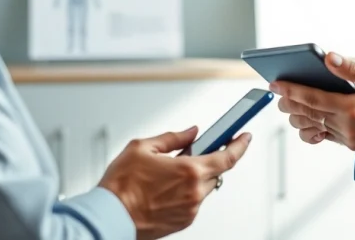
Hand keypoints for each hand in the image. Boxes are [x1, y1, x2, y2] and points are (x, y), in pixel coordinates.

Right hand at [98, 126, 251, 239]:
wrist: (110, 216)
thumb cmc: (122, 185)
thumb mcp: (143, 148)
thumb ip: (173, 138)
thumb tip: (190, 132)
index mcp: (189, 171)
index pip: (228, 157)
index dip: (240, 145)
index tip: (244, 137)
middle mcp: (194, 192)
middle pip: (215, 171)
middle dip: (207, 159)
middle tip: (191, 152)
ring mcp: (190, 209)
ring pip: (203, 187)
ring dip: (194, 177)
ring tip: (170, 173)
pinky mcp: (184, 221)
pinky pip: (193, 201)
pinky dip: (186, 191)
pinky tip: (166, 188)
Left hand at [270, 52, 354, 157]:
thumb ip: (354, 70)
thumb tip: (329, 58)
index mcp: (353, 108)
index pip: (312, 98)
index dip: (290, 90)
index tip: (275, 83)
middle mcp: (348, 126)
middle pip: (307, 114)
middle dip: (289, 101)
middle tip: (279, 90)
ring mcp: (349, 138)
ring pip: (312, 127)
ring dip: (298, 115)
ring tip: (292, 101)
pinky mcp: (352, 145)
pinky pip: (324, 136)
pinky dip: (313, 126)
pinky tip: (311, 116)